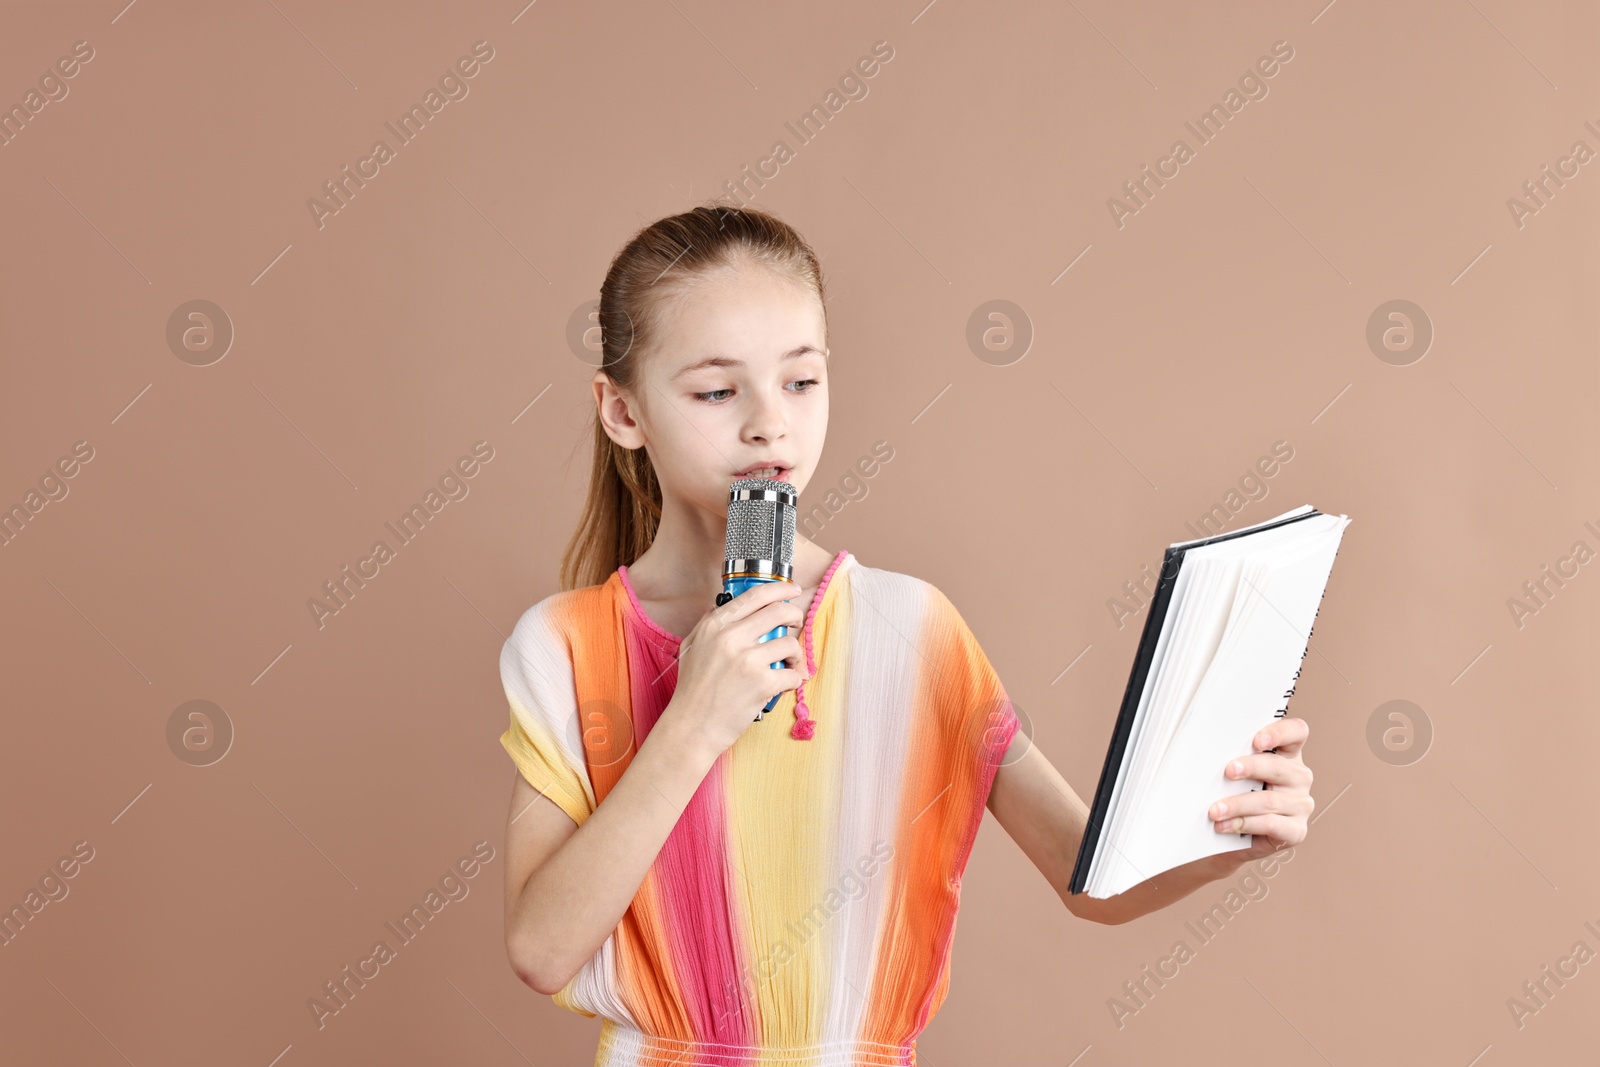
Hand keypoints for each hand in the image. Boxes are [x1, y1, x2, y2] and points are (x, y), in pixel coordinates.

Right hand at [665, 579, 808, 756]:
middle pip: (780, 612)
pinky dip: (794, 679)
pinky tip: (785, 682)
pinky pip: (793, 674)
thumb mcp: (691, 647)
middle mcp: (731, 638)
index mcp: (715, 626)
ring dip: (795, 653)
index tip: (792, 590)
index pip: (755, 595)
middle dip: (796, 616)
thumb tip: (726, 605)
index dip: (780, 589)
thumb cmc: (692, 690)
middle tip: (796, 625)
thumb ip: (708, 623)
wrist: (691, 727)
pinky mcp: (762, 684)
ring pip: (790, 642)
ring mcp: (747, 660)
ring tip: (788, 662)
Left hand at [1207, 717, 1313, 859]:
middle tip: (1228, 771)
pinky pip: (1270, 824)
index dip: (1280, 733)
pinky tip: (1226, 825)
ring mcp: (1300, 804)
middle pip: (1278, 766)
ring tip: (1215, 810)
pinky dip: (1244, 823)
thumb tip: (1207, 750)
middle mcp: (1298, 777)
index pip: (1296, 733)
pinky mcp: (1296, 830)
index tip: (1257, 741)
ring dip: (1237, 804)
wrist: (1236, 838)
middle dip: (1250, 767)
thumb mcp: (1237, 775)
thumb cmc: (1237, 797)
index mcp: (1287, 755)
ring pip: (1269, 800)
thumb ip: (1235, 760)